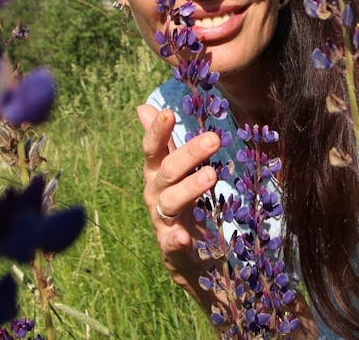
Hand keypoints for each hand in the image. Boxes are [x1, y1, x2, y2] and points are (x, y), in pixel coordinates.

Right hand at [137, 104, 219, 287]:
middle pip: (167, 171)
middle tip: (215, 138)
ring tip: (212, 175)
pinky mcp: (171, 247)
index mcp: (156, 174)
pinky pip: (171, 242)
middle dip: (189, 154)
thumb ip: (163, 141)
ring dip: (190, 187)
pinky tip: (185, 237)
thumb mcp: (173, 170)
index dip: (158, 131)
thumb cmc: (181, 202)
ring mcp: (161, 221)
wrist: (184, 252)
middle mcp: (154, 195)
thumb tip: (143, 107)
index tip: (169, 111)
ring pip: (171, 201)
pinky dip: (176, 239)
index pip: (153, 149)